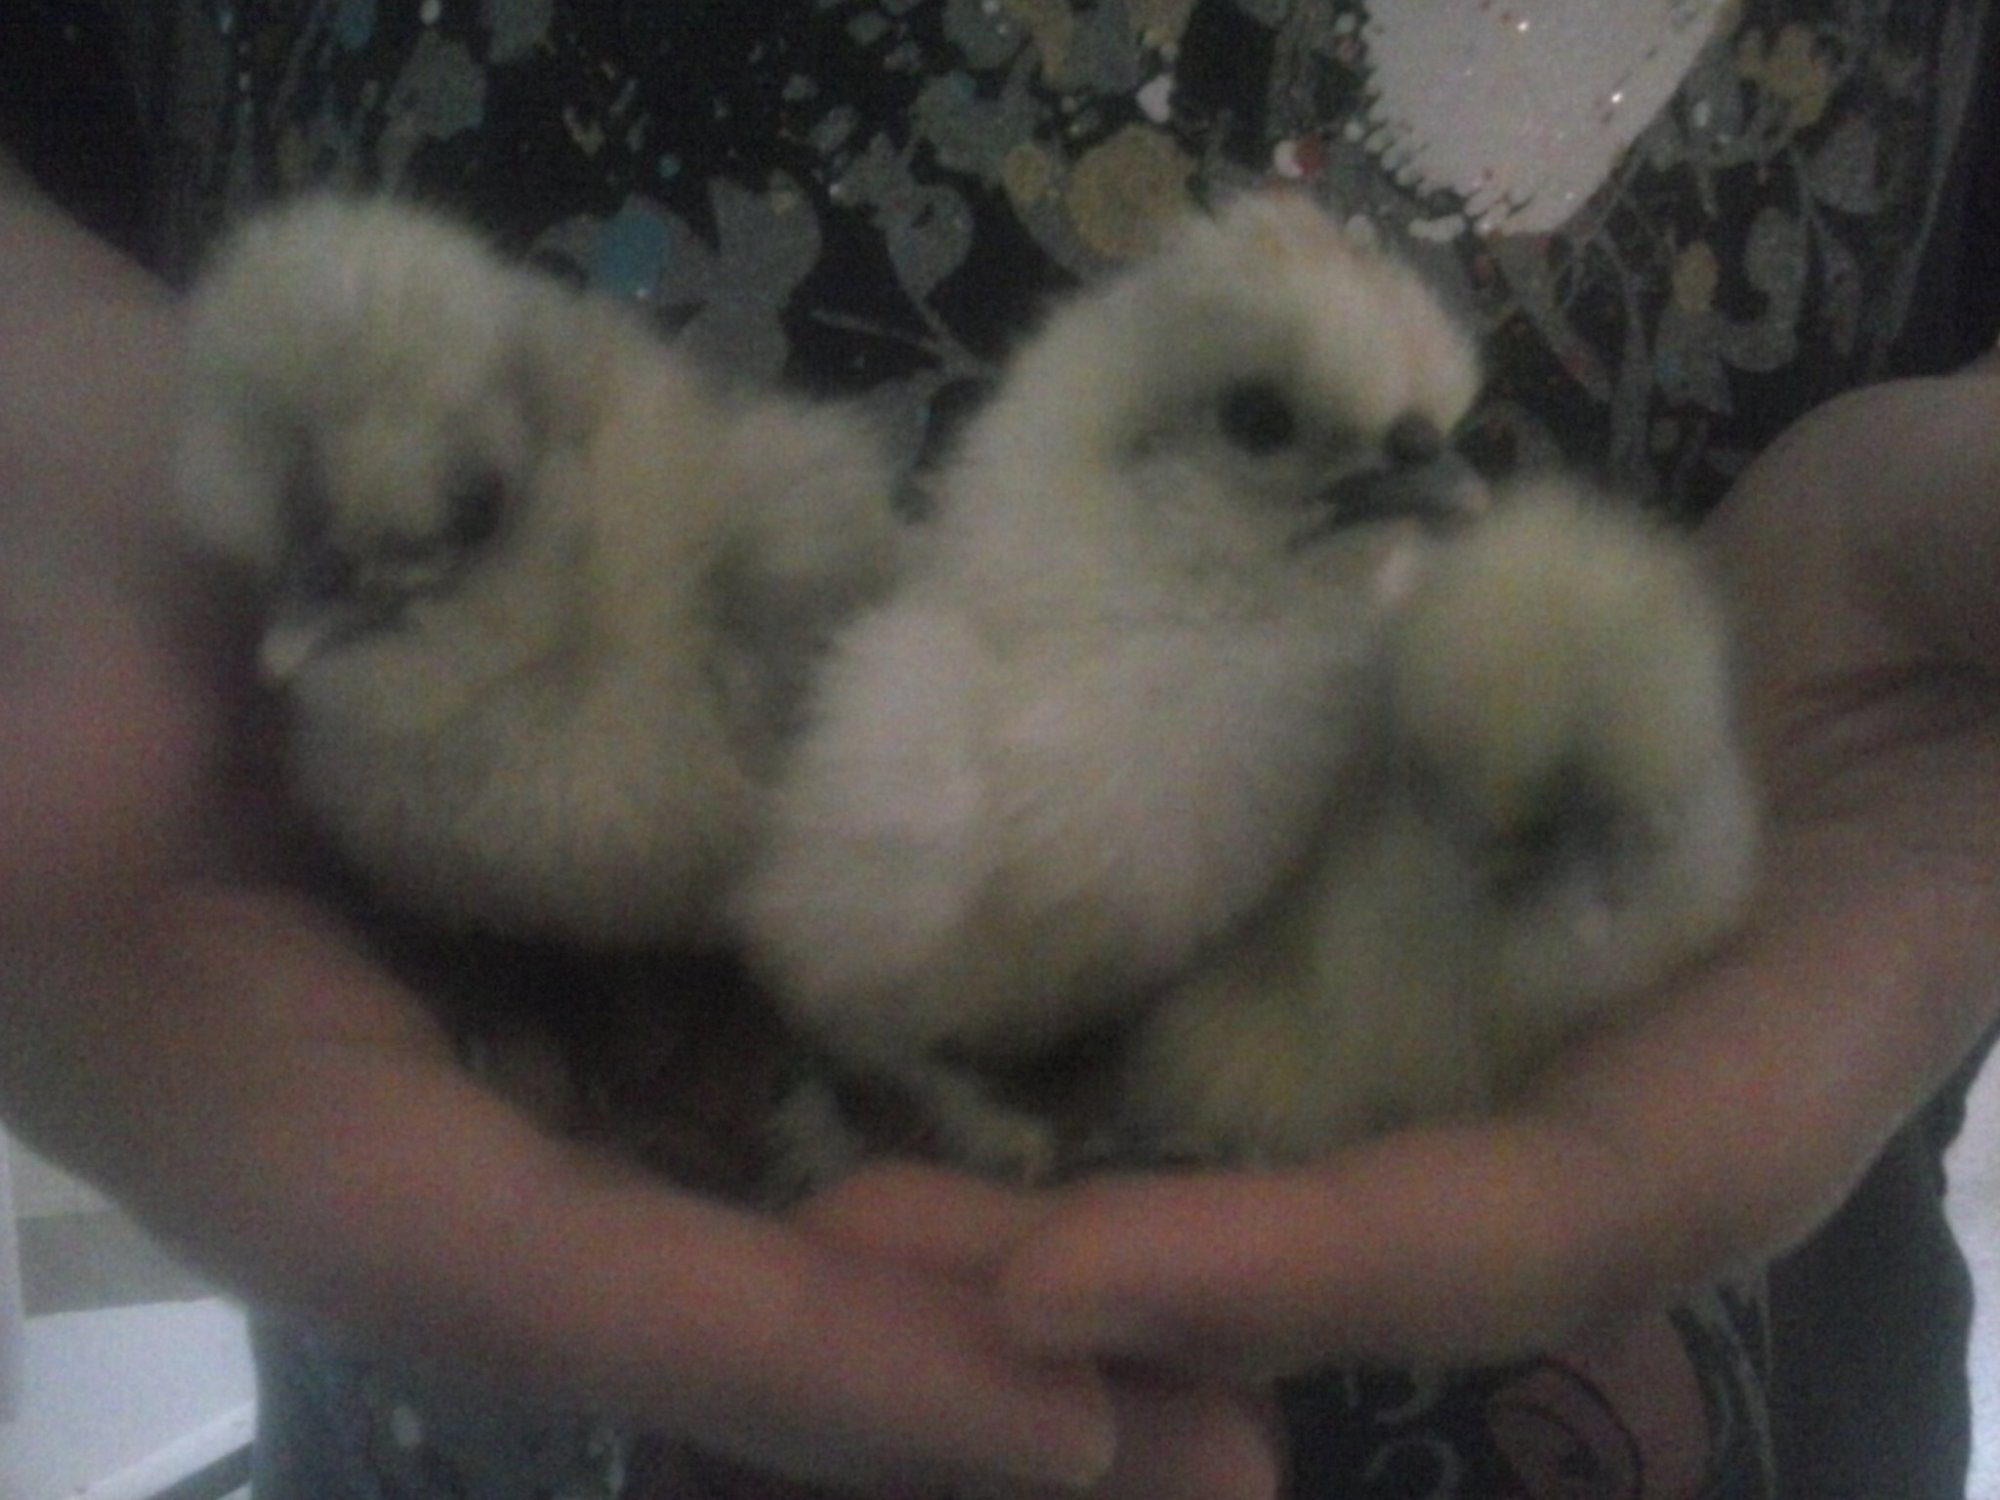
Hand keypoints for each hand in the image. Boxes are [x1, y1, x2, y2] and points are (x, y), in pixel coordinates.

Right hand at [0, 180, 1275, 1496]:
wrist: (93, 496)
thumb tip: (72, 797)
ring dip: (1006, 1259)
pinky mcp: (623, 933)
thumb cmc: (36, 612)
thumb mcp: (21, 727)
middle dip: (978, 1373)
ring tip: (1238, 1334)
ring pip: (801, 1187)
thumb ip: (51, 796)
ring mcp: (556, 1035)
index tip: (1068, 1432)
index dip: (827, 1369)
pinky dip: (946, 1105)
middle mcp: (468, 1131)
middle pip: (750, 1286)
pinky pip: (799, 1050)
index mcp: (320, 1144)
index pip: (598, 1290)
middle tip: (1236, 1456)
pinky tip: (1106, 1116)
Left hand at [824, 359, 1999, 1382]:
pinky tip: (922, 1030)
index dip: (1314, 1263)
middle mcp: (1593, 1087)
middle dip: (1117, 1275)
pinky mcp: (1395, 925)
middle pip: (1348, 1234)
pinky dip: (1093, 1053)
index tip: (1062, 1272)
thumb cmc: (1976, 568)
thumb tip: (1961, 600)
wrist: (1897, 586)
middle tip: (858, 1258)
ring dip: (1059, 1184)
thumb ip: (1990, 591)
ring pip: (1267, 1146)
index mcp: (1762, 1057)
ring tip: (834, 1189)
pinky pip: (1240, 1019)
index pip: (1539, 1214)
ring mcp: (1478, 1014)